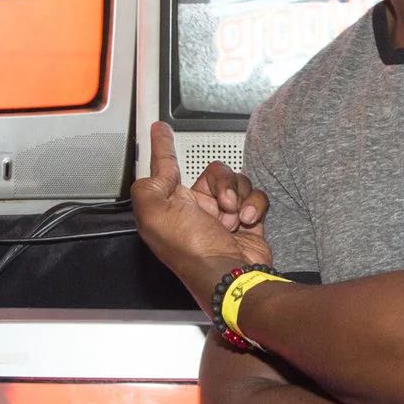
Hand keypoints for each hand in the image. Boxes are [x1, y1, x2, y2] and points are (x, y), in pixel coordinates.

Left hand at [131, 122, 270, 301]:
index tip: (159, 128)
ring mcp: (223, 215)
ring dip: (237, 195)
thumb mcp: (153, 214)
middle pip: (211, 172)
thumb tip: (160, 171)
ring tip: (233, 218)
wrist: (232, 275)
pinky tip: (247, 222)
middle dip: (220, 182)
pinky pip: (255, 196)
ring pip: (235, 181)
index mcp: (170, 206)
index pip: (164, 169)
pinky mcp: (249, 222)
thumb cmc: (192, 250)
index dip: (161, 147)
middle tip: (222, 202)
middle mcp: (195, 210)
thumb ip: (149, 185)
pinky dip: (254, 205)